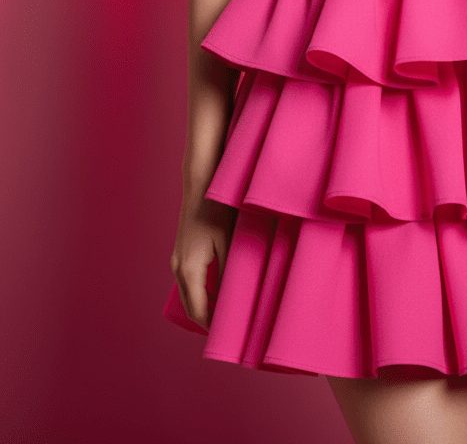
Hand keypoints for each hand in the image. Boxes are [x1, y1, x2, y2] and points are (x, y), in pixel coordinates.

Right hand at [169, 194, 236, 329]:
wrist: (200, 185)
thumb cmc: (217, 211)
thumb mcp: (228, 244)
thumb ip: (230, 273)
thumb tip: (235, 299)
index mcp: (189, 270)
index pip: (198, 311)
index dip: (212, 326)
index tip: (228, 336)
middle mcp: (178, 268)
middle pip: (191, 306)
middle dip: (207, 320)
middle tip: (228, 329)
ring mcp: (177, 260)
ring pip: (189, 294)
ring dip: (204, 306)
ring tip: (226, 313)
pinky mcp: (181, 253)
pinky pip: (189, 282)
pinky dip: (200, 292)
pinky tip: (217, 291)